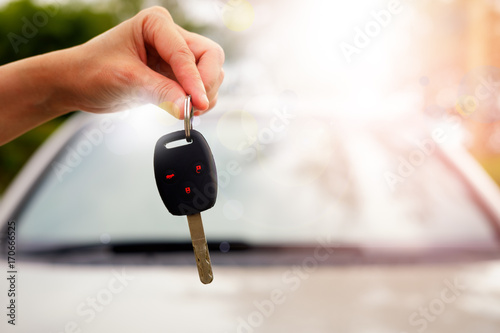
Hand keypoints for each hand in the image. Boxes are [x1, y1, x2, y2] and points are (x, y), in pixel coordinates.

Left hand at [65, 6, 224, 117]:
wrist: (76, 83)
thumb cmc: (92, 70)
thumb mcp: (126, 80)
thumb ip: (160, 92)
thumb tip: (187, 108)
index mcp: (156, 24)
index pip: (186, 53)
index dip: (195, 80)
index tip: (197, 104)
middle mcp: (169, 35)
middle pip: (209, 57)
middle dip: (205, 84)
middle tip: (195, 107)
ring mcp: (174, 55)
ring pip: (209, 73)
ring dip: (204, 94)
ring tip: (186, 111)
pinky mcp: (174, 74)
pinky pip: (198, 86)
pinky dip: (197, 101)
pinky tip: (183, 110)